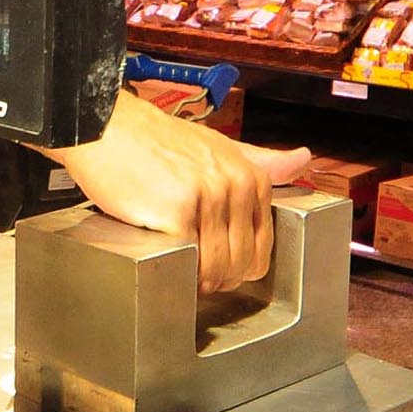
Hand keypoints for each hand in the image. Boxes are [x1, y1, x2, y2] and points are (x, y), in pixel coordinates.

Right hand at [51, 94, 310, 289]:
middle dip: (221, 278)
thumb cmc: (158, 141)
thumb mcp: (220, 145)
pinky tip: (170, 265)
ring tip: (182, 273)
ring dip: (201, 283)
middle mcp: (235, 187)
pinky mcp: (176, 214)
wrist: (108, 128)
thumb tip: (303, 158)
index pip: (262, 247)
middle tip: (197, 275)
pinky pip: (190, 265)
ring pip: (217, 269)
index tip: (220, 265)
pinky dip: (182, 276)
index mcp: (251, 176)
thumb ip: (263, 158)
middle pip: (241, 262)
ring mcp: (207, 200)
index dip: (241, 264)